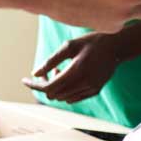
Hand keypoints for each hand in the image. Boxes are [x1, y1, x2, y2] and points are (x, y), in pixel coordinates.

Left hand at [24, 27, 140, 102]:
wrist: (116, 47)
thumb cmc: (91, 42)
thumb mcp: (69, 45)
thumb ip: (51, 60)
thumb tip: (35, 74)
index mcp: (77, 70)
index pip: (49, 86)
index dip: (35, 85)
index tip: (24, 81)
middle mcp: (85, 83)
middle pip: (54, 94)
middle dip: (46, 84)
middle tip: (49, 70)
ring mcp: (91, 89)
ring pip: (63, 97)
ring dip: (57, 87)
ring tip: (61, 70)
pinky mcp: (95, 91)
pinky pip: (73, 98)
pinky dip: (66, 90)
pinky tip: (69, 76)